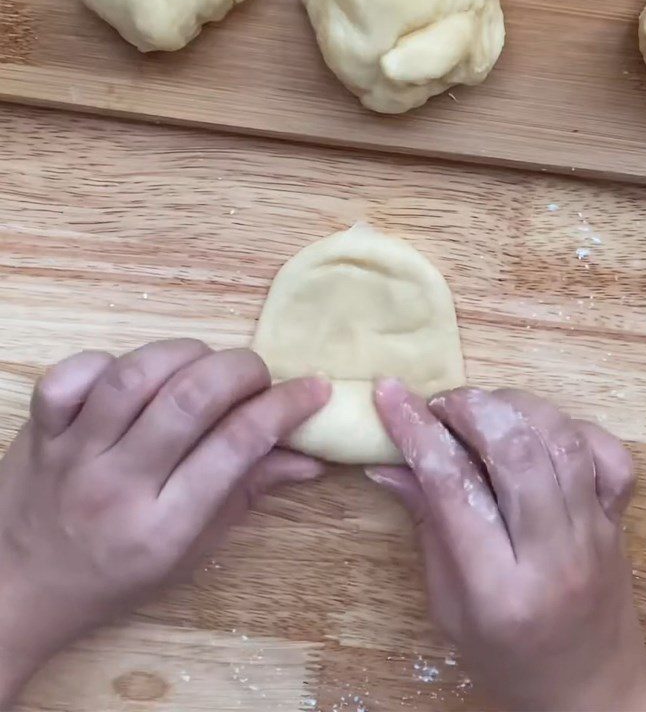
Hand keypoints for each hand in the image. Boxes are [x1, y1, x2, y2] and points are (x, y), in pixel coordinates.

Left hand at [0, 339, 328, 706]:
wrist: (14, 593)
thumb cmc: (113, 579)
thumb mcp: (190, 552)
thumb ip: (247, 494)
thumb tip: (308, 459)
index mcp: (164, 526)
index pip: (237, 445)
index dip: (285, 407)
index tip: (313, 389)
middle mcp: (117, 485)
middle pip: (190, 399)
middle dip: (241, 370)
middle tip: (257, 376)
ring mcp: (72, 454)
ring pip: (136, 375)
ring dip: (186, 354)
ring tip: (204, 366)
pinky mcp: (38, 431)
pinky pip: (71, 376)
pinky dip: (110, 361)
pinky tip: (136, 376)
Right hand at [369, 381, 645, 711]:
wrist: (592, 695)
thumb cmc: (507, 660)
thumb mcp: (448, 608)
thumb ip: (426, 527)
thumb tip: (388, 464)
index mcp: (497, 589)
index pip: (453, 487)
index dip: (416, 431)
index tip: (390, 393)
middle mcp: (553, 554)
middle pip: (517, 452)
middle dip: (471, 408)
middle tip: (441, 404)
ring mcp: (596, 533)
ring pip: (562, 441)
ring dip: (516, 407)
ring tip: (484, 410)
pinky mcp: (620, 521)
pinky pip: (611, 455)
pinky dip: (574, 428)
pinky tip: (543, 434)